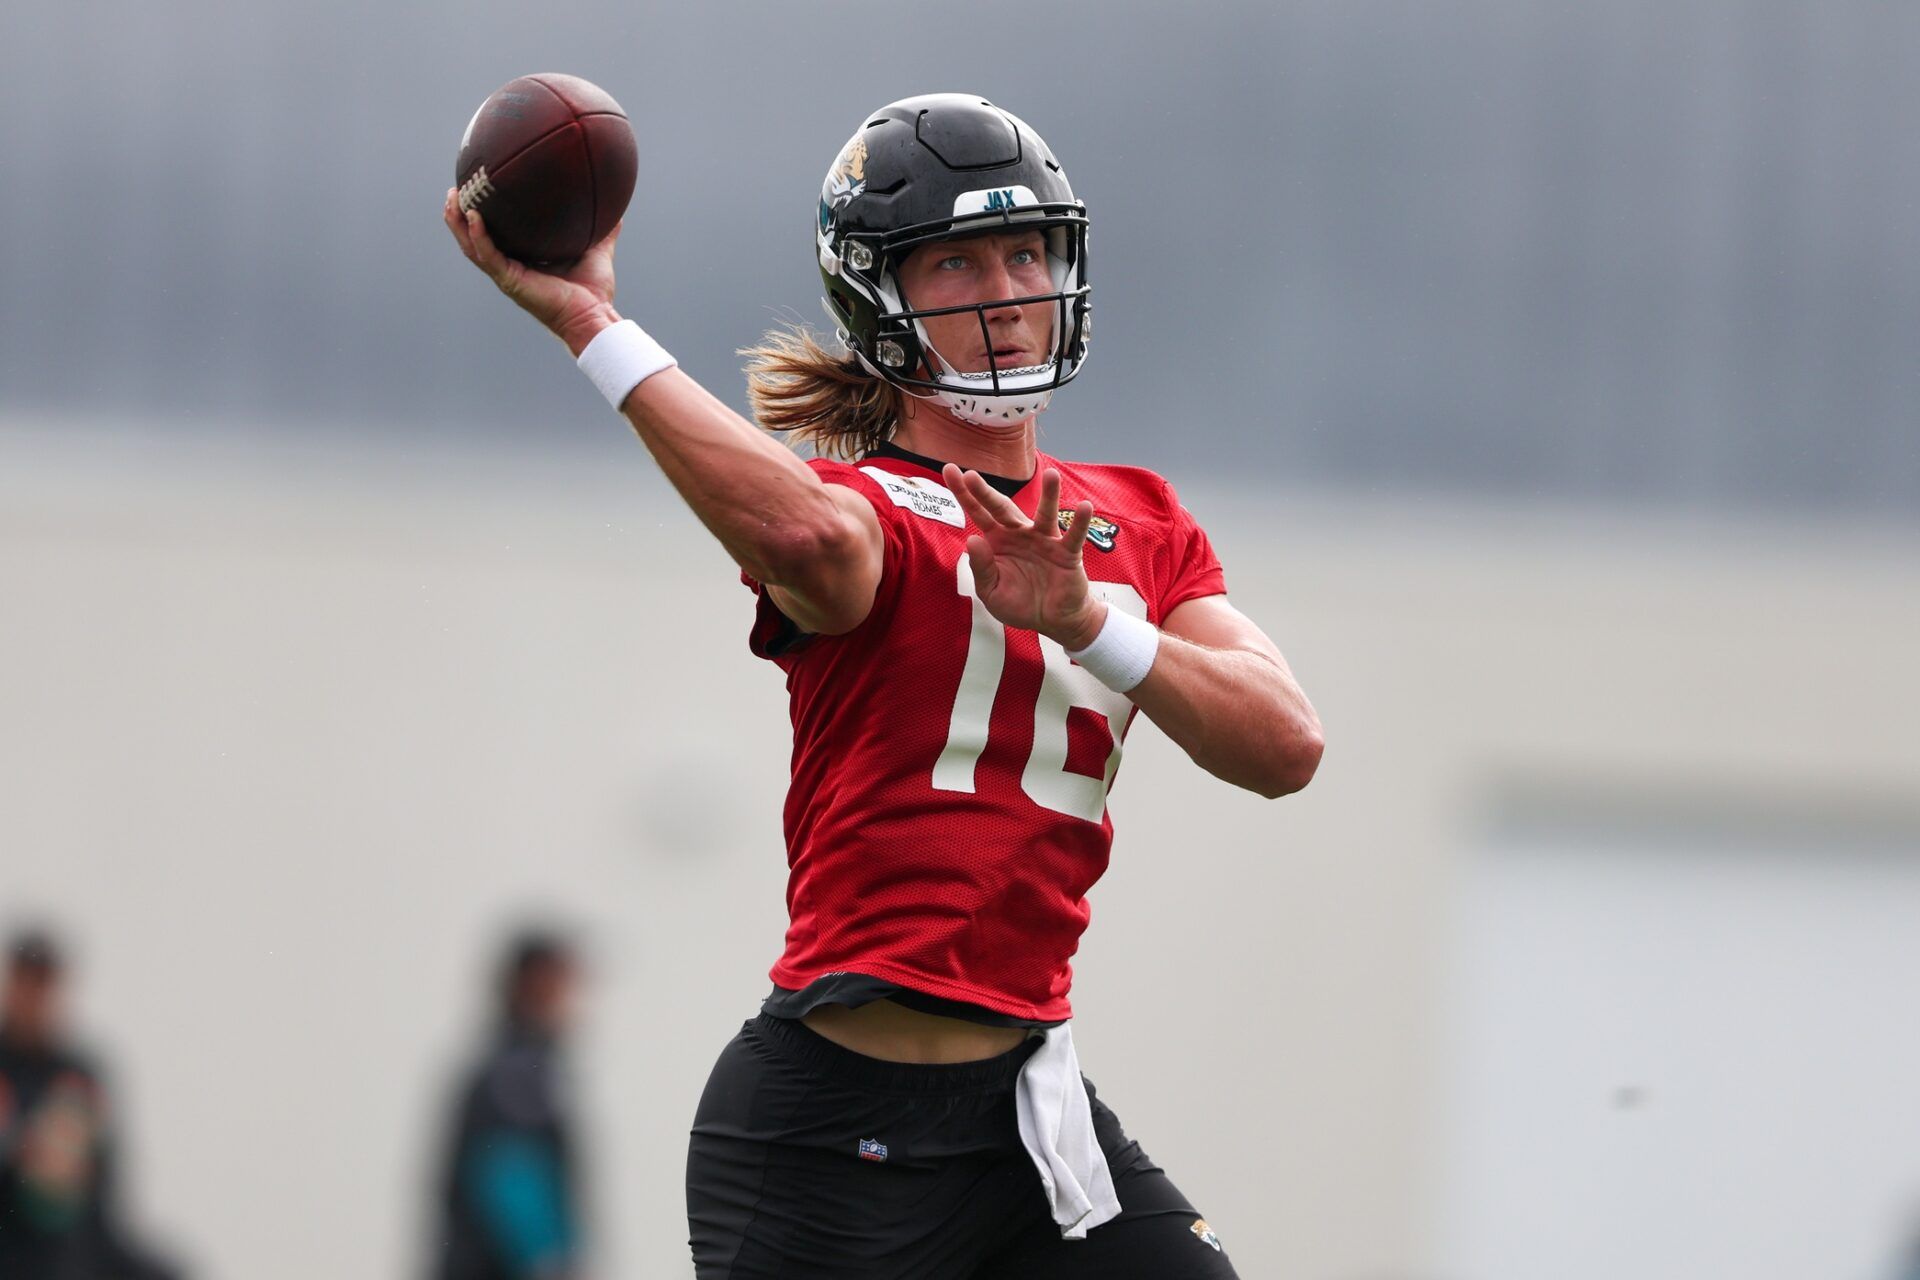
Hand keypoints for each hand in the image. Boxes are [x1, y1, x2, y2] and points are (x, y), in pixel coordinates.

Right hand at [442, 187, 622, 355]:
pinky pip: (488, 256)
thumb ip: (605, 232)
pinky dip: (479, 236)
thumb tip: (619, 212)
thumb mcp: (598, 252)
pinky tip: (474, 217)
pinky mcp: (511, 282)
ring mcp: (507, 276)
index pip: (494, 235)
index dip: (481, 216)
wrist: (595, 317)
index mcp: (522, 261)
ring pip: (472, 247)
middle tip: (453, 191)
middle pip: (473, 239)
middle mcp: (510, 268)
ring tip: (452, 199)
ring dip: (458, 223)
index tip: (476, 191)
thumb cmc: (594, 293)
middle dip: (458, 216)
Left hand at [942, 464, 1107, 649]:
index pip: (978, 513)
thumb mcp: (991, 592)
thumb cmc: (1019, 604)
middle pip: (1002, 508)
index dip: (964, 494)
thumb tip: (972, 540)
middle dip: (985, 492)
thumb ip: (981, 568)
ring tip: (1051, 474)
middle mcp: (1019, 534)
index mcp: (997, 541)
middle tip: (970, 474)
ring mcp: (1044, 540)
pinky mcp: (1066, 553)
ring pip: (1045, 514)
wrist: (1051, 621)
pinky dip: (1080, 522)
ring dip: (1049, 494)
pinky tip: (1085, 507)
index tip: (949, 470)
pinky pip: (1074, 536)